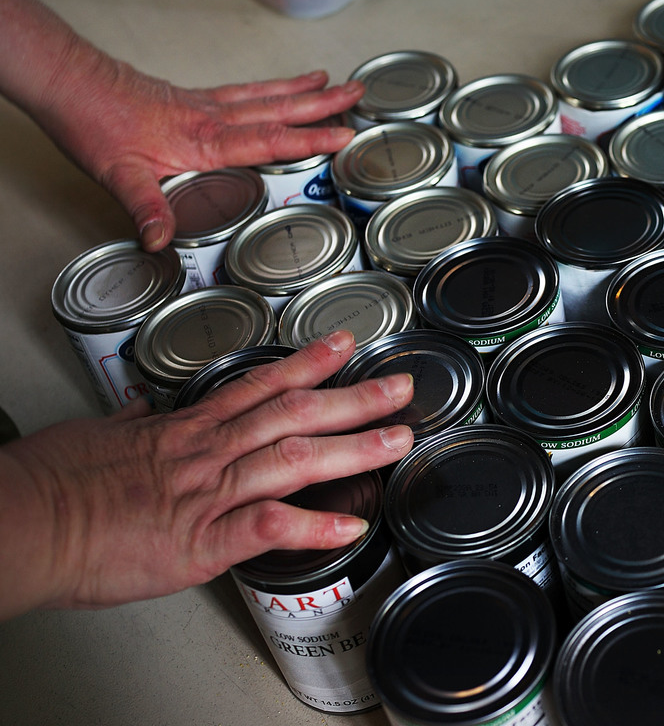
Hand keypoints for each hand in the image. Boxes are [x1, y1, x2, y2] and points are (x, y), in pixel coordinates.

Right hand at [0, 330, 412, 619]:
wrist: (24, 524)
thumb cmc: (54, 484)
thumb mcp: (96, 437)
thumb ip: (132, 425)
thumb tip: (142, 410)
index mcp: (188, 430)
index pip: (261, 385)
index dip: (308, 364)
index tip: (343, 344)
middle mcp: (208, 453)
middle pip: (295, 414)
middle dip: (354, 399)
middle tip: (401, 388)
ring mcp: (209, 494)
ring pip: (295, 458)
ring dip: (354, 449)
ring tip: (399, 440)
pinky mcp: (201, 542)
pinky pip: (268, 528)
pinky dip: (313, 527)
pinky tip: (350, 527)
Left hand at [41, 62, 363, 251]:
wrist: (70, 84)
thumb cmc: (93, 123)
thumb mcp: (117, 175)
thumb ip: (146, 208)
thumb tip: (161, 242)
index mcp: (204, 140)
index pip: (269, 139)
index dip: (309, 139)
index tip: (345, 135)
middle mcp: (212, 118)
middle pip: (278, 109)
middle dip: (322, 103)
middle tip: (358, 93)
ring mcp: (205, 105)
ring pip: (266, 96)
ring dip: (304, 91)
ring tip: (336, 83)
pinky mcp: (194, 99)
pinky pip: (245, 92)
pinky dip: (271, 88)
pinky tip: (282, 87)